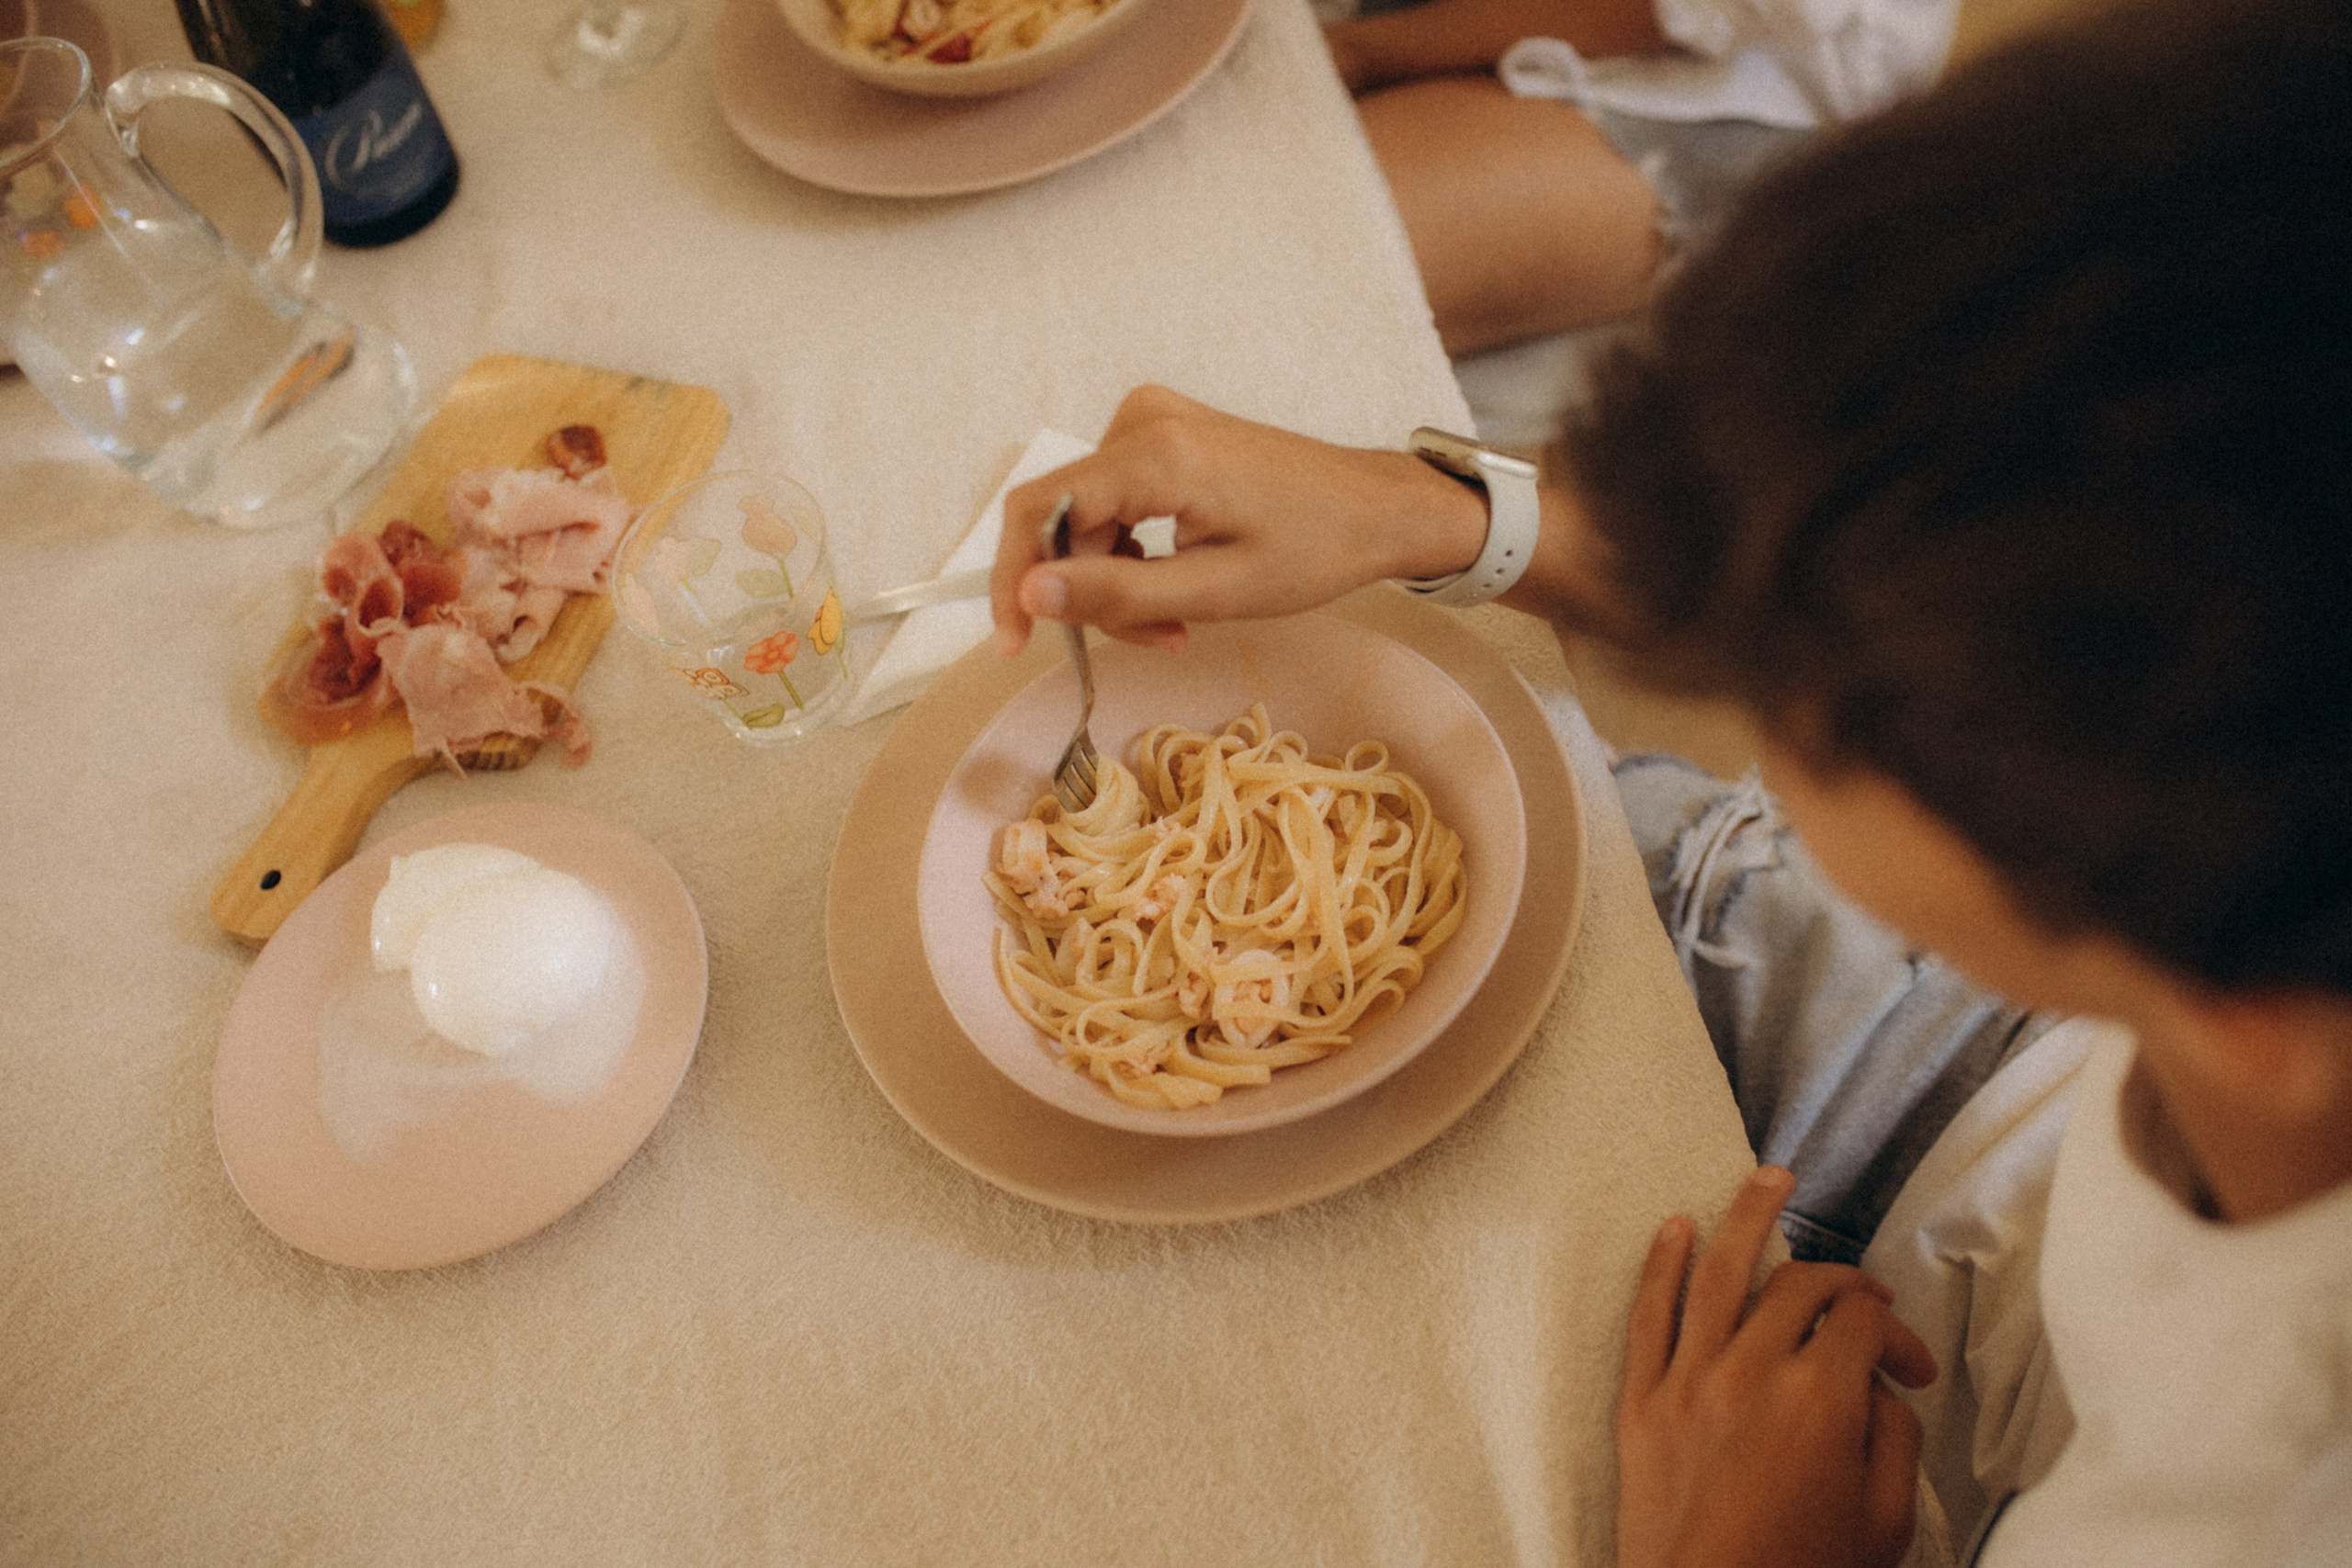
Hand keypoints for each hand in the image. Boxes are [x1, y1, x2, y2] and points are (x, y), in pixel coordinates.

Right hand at [988, 386, 1485, 655]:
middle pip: (1066, 520)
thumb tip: (1029, 594)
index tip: (1016, 641)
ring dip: (1117, 580)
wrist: (1374, 508)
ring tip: (1175, 620)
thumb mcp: (1214, 592)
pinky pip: (1115, 501)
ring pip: (1089, 518)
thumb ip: (1118, 595)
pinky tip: (1176, 584)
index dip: (1014, 579)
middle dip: (1092, 591)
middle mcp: (1142, 420)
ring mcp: (1153, 419)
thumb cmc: (1312, 549)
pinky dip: (1133, 554)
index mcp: (1154, 453)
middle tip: (1154, 637)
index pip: (1039, 510)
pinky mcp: (1165, 432)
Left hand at [1616, 1166, 1938, 1567]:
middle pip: (1800, 1288)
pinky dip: (1660, 1263)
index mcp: (1820, 1401)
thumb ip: (1892, 1440)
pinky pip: (1647, 1314)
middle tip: (1860, 1293)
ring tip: (1766, 1177)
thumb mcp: (1883, 1522)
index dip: (1896, 1332)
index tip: (1909, 1365)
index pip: (1862, 1321)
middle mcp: (1751, 1374)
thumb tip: (1881, 1389)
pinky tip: (1673, 1226)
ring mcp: (1688, 1382)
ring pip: (1716, 1272)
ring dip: (1745, 1216)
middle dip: (1841, 1280)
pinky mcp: (1640, 1402)